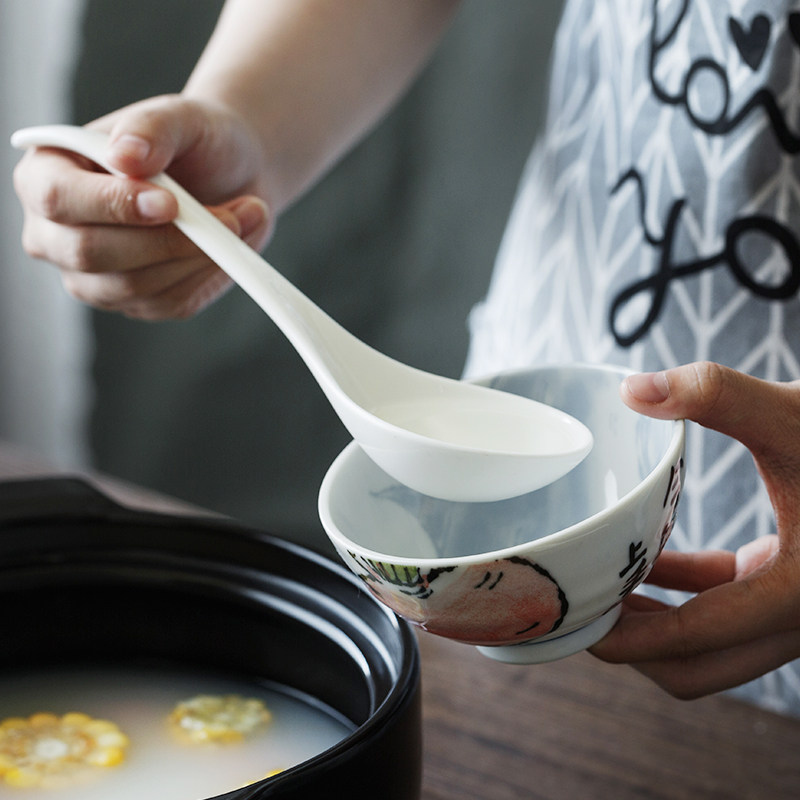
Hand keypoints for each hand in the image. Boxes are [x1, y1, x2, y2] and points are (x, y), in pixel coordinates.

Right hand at [13, 95, 271, 318]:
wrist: (236, 176)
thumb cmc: (197, 142)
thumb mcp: (182, 118)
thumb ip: (152, 129)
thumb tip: (125, 154)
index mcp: (48, 173)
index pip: (56, 198)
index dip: (112, 204)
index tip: (169, 202)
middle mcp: (57, 233)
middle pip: (89, 252)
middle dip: (164, 239)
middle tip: (227, 217)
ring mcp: (94, 276)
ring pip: (134, 286)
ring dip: (197, 255)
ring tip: (242, 217)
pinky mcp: (138, 302)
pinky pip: (170, 302)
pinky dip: (209, 274)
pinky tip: (230, 244)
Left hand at [590, 361, 799, 698]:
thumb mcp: (796, 417)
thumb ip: (717, 396)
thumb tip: (634, 389)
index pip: (692, 642)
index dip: (624, 640)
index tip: (572, 622)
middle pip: (697, 667)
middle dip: (633, 647)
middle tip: (578, 608)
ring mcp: (796, 603)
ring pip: (711, 641)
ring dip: (654, 619)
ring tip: (598, 581)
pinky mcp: (792, 579)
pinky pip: (725, 600)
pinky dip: (682, 588)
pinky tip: (644, 554)